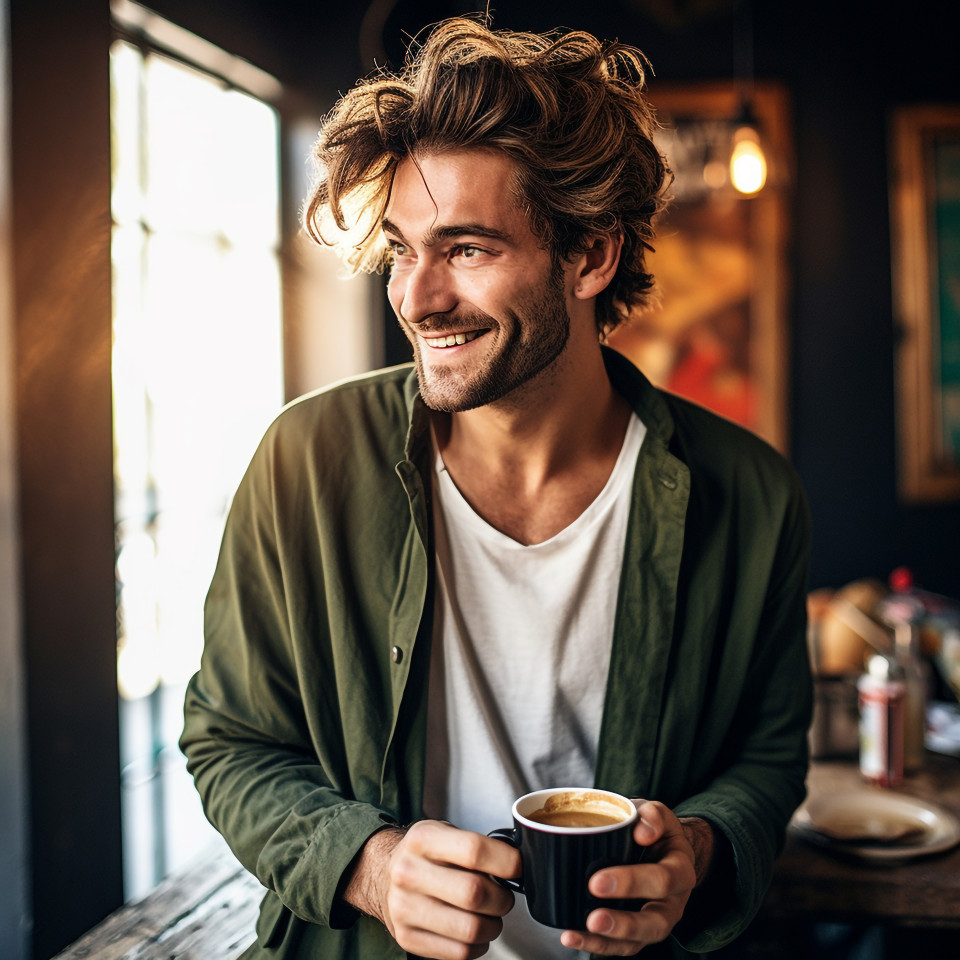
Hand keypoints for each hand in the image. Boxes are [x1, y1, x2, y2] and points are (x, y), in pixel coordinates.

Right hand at [343, 820, 520, 959]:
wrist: (382, 873)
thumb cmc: (425, 854)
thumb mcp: (444, 832)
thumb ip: (477, 845)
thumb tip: (518, 865)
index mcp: (423, 839)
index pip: (474, 850)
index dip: (506, 862)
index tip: (517, 868)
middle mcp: (409, 872)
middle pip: (474, 893)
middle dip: (502, 899)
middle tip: (503, 896)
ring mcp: (404, 907)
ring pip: (470, 928)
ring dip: (493, 925)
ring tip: (490, 915)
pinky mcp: (406, 937)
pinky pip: (459, 952)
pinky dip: (477, 945)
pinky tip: (474, 931)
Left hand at [559, 800, 712, 955]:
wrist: (660, 846)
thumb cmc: (652, 829)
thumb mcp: (656, 813)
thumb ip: (651, 814)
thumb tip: (642, 832)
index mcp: (680, 870)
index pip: (663, 880)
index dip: (633, 882)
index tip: (597, 880)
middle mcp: (672, 903)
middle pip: (655, 922)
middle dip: (623, 922)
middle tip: (593, 916)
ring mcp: (655, 921)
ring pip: (638, 942)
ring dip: (607, 940)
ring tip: (579, 932)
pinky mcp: (637, 933)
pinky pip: (620, 946)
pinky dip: (595, 944)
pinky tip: (571, 936)